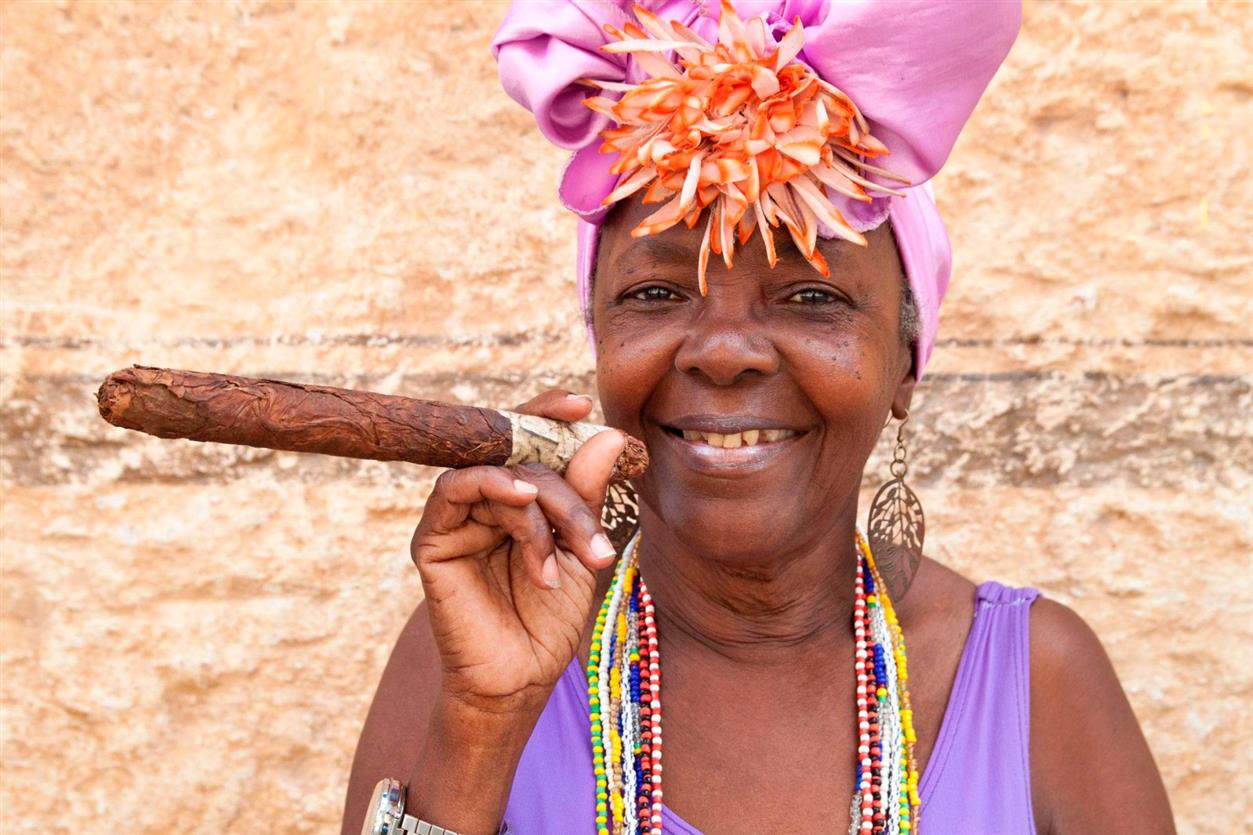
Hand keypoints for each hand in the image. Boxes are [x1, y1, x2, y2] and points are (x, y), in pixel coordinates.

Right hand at [410, 390, 622, 715]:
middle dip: (565, 488)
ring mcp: (455, 519)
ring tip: (563, 552)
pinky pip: (455, 490)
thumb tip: (605, 432)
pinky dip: (493, 486)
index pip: (526, 438)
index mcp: (517, 498)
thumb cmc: (550, 618)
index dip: (549, 412)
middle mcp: (483, 501)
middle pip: (519, 454)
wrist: (521, 678)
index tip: (583, 404)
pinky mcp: (430, 540)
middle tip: (594, 540)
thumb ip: (585, 493)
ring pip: (497, 473)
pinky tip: (524, 502)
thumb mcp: (579, 548)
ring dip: (540, 502)